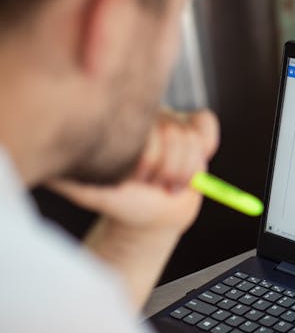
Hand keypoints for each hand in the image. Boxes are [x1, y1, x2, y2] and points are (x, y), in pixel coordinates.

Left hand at [47, 109, 219, 236]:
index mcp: (122, 126)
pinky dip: (205, 146)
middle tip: (156, 182)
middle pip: (175, 136)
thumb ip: (71, 178)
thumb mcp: (93, 191)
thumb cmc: (122, 202)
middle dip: (169, 169)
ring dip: (185, 170)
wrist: (151, 216)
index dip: (150, 162)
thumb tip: (50, 167)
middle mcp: (145, 116)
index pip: (149, 134)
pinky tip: (192, 163)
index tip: (139, 179)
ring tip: (169, 180)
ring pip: (192, 139)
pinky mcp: (193, 125)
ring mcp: (169, 119)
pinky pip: (206, 124)